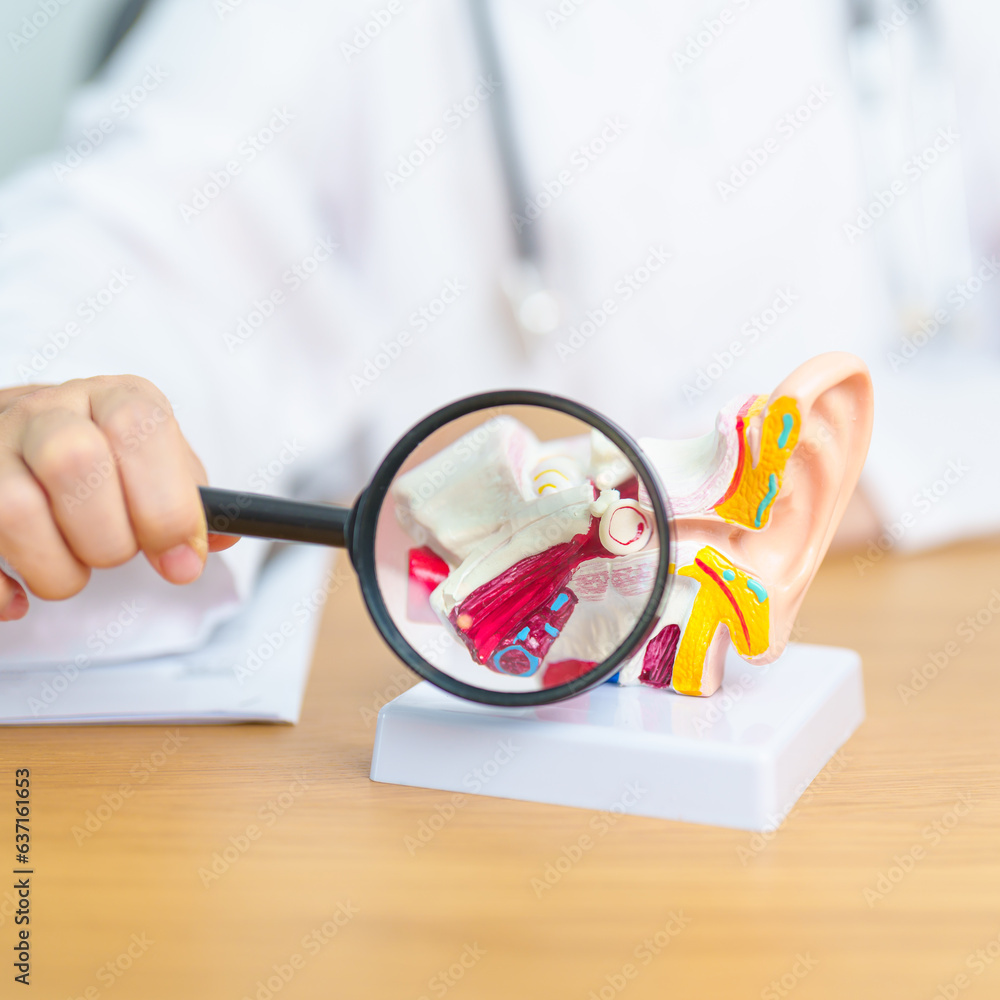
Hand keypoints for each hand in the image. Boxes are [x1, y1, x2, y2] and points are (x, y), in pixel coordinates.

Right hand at [0, 376, 236, 621]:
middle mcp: (44, 411)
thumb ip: (191, 505)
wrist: (23, 440)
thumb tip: (213, 544)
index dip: (166, 503)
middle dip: (109, 537)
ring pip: (13, 510)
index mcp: (113, 399)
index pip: (137, 427)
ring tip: (71, 570)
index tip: (182, 557)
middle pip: (73, 461)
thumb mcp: (159, 466)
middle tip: (116, 555)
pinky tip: (21, 595)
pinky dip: (0, 591)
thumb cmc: (109, 463)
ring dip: (57, 570)